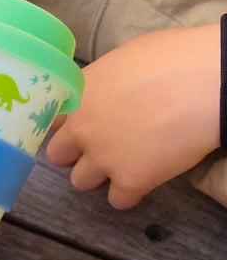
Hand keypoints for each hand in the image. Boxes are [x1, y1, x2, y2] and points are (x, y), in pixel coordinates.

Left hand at [46, 23, 220, 207]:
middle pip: (57, 155)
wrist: (207, 82)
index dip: (69, 125)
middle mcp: (82, 129)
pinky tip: (145, 177)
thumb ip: (102, 83)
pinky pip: (118, 201)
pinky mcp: (130, 181)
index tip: (85, 125)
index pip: (52, 121)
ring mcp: (103, 158)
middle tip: (103, 147)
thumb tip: (107, 93)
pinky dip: (130, 193)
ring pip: (80, 182)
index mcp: (79, 96)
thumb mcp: (123, 60)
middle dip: (77, 153)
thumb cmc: (174, 58)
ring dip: (100, 176)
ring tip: (126, 163)